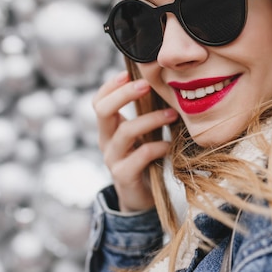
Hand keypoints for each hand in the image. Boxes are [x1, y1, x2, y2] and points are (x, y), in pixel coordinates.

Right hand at [93, 71, 178, 211]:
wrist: (139, 199)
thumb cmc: (144, 161)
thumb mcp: (141, 135)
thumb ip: (144, 115)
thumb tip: (163, 85)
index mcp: (109, 129)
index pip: (99, 101)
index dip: (111, 86)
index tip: (128, 72)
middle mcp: (106, 141)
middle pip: (103, 110)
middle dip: (124, 94)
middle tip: (147, 85)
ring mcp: (113, 159)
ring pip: (126, 132)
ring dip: (151, 119)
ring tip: (172, 114)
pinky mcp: (124, 175)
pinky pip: (140, 156)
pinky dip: (158, 147)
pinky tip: (169, 145)